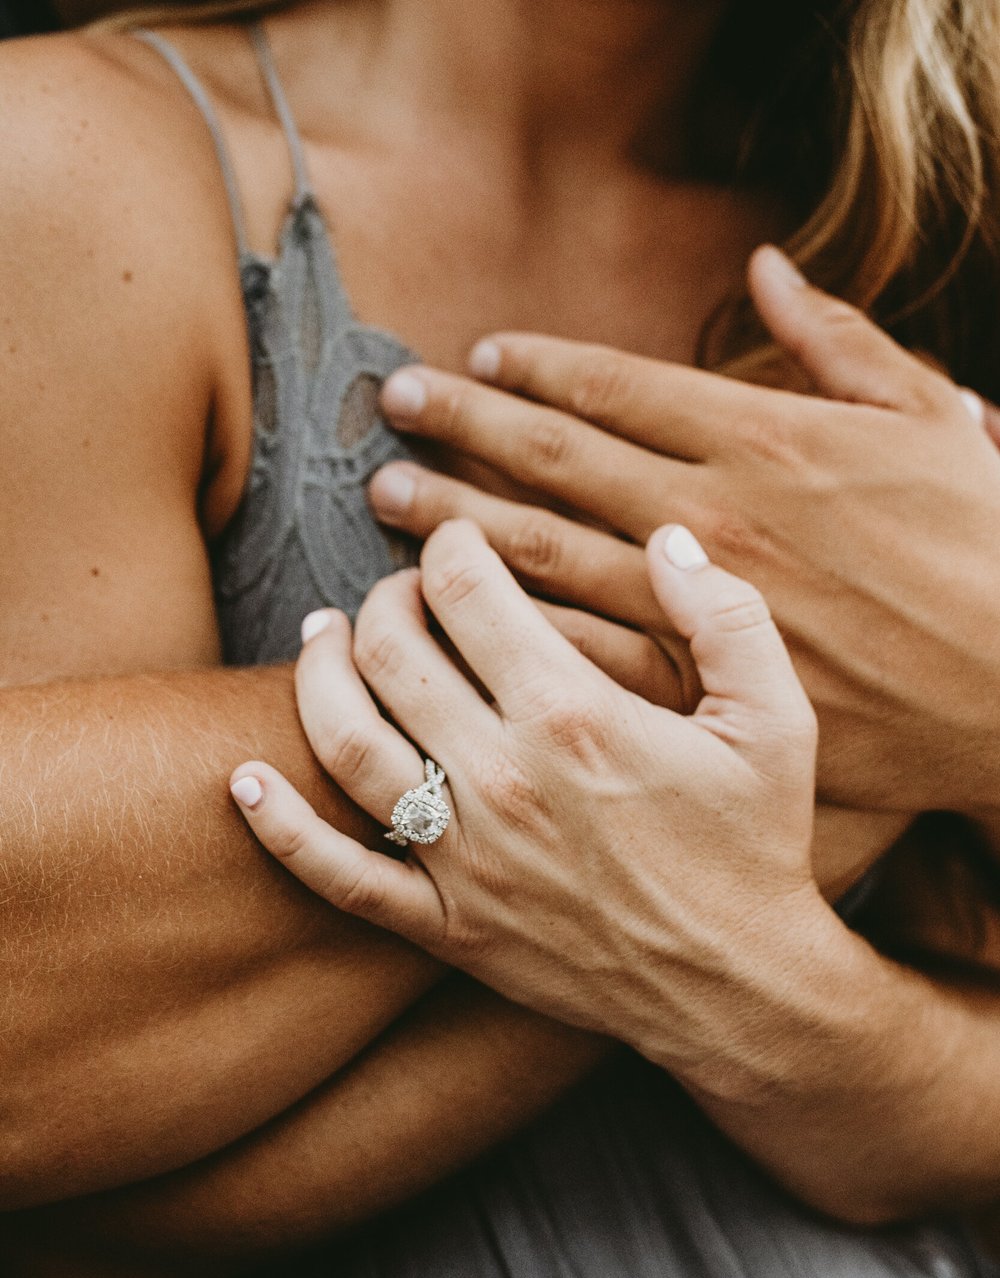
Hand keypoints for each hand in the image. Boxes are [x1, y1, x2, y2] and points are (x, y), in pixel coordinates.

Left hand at [229, 520, 849, 1102]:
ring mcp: (464, 857)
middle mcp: (503, 777)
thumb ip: (724, 614)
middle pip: (393, 653)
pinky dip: (282, 827)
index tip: (460, 542)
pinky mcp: (447, 925)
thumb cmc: (757, 847)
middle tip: (400, 590)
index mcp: (574, 714)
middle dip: (384, 598)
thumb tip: (665, 535)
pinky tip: (245, 780)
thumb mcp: (776, 719)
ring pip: (347, 744)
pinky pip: (338, 875)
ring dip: (318, 676)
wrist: (740, 989)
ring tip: (321, 637)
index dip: (452, 544)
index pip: (470, 590)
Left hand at [368, 247, 999, 815]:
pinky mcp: (681, 705)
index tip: (479, 356)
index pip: (615, 389)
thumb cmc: (983, 554)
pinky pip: (581, 656)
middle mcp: (703, 522)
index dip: (536, 368)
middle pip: (551, 464)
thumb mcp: (929, 424)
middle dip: (463, 429)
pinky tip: (451, 621)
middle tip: (394, 410)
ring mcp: (686, 613)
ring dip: (454, 527)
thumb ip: (839, 343)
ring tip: (389, 503)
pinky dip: (509, 635)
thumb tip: (765, 272)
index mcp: (760, 446)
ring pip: (539, 563)